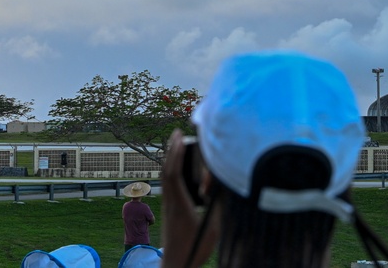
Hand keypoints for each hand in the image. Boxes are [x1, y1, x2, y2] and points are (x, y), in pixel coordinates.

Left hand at [161, 130, 216, 267]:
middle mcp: (170, 202)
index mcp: (180, 205)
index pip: (174, 173)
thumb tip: (222, 186)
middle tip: (177, 133)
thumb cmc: (194, 248)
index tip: (180, 138)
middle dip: (172, 150)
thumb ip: (217, 206)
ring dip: (171, 159)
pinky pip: (167, 184)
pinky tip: (177, 167)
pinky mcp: (168, 210)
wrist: (175, 265)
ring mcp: (167, 206)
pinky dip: (172, 170)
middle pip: (167, 170)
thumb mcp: (212, 228)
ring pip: (165, 177)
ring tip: (177, 144)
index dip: (176, 154)